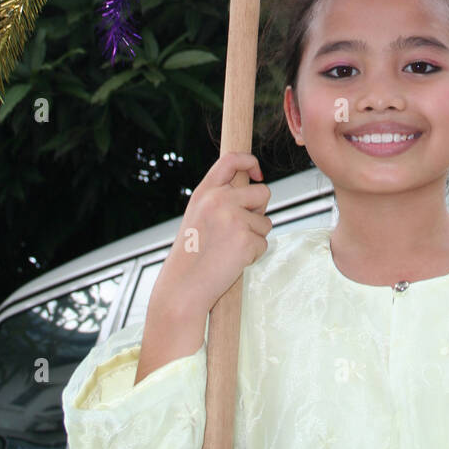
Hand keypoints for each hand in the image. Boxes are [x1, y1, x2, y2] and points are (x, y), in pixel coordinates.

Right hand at [135, 154, 271, 383]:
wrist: (183, 287)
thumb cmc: (191, 254)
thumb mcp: (198, 215)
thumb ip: (220, 198)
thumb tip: (256, 189)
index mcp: (205, 192)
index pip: (231, 160)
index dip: (249, 161)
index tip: (258, 173)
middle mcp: (219, 200)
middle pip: (262, 193)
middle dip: (258, 210)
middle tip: (237, 230)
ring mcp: (234, 219)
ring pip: (266, 221)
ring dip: (254, 236)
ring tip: (228, 249)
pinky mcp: (246, 240)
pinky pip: (264, 243)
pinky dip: (253, 255)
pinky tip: (232, 261)